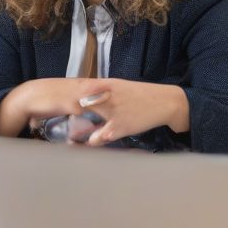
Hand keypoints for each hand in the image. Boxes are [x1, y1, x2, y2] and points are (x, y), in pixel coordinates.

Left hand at [74, 79, 188, 144]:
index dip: (69, 96)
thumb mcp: (123, 87)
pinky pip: (99, 136)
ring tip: (72, 137)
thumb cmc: (143, 95)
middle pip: (80, 104)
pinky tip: (92, 142)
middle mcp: (109, 96)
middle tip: (63, 120)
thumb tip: (84, 95)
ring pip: (86, 122)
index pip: (82, 87)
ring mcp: (113, 112)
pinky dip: (93, 141)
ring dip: (78, 130)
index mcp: (109, 84)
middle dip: (70, 112)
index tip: (61, 102)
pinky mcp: (120, 127)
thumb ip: (104, 90)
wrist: (165, 102)